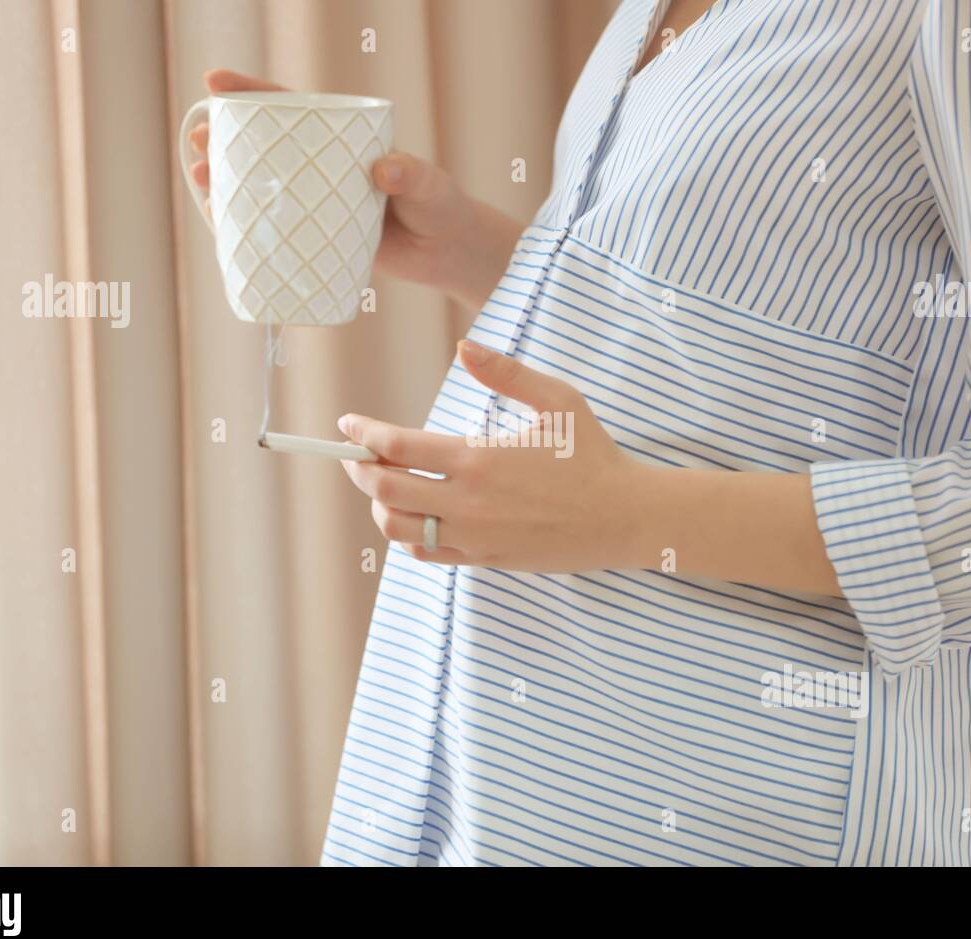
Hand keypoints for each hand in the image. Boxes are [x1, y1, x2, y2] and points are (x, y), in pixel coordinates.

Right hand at [188, 69, 521, 310]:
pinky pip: (276, 227)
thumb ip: (410, 173)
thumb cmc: (441, 207)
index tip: (216, 82)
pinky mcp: (317, 237)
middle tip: (196, 136)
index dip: (252, 93)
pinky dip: (247, 223)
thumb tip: (383, 170)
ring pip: (264, 185)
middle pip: (265, 145)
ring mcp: (317, 202)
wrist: (448, 254)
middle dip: (225, 136)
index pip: (293, 108)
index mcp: (343, 140)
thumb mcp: (428, 184)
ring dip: (226, 179)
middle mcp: (323, 166)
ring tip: (197, 174)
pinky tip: (220, 221)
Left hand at [338, 340, 646, 571]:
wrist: (623, 517)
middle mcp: (469, 501)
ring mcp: (474, 535)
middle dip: (358, 470)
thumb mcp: (558, 400)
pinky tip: (413, 514)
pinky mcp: (484, 558)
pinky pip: (427, 553)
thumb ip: (507, 373)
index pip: (397, 447)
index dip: (363, 434)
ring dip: (379, 505)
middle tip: (354, 455)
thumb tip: (464, 348)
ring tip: (384, 484)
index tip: (348, 425)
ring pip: (399, 528)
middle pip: (385, 491)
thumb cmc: (592, 455)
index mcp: (480, 459)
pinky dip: (407, 534)